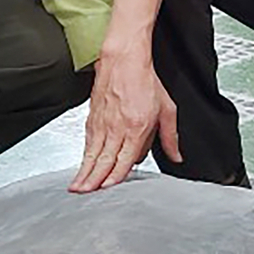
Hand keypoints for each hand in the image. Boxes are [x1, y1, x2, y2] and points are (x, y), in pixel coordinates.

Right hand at [71, 47, 179, 192]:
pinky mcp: (93, 116)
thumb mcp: (167, 109)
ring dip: (84, 171)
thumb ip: (170, 137)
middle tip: (84, 194)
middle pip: (103, 160)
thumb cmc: (144, 81)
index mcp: (136, 127)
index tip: (107, 189)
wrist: (123, 58)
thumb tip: (176, 156)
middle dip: (93, 180)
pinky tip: (81, 165)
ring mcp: (102, 122)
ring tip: (76, 187)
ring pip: (92, 152)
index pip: (123, 159)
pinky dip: (83, 155)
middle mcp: (117, 127)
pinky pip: (88, 141)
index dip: (115, 176)